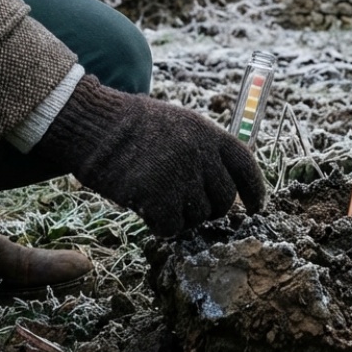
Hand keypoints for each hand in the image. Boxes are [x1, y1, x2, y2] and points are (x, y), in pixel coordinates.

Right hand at [33, 75, 266, 236]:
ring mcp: (180, 176)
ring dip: (181, 216)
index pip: (245, 168)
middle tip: (185, 204)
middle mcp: (201, 155)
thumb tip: (227, 185)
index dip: (254, 191)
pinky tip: (145, 208)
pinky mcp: (157, 197)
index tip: (256, 207)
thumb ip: (205, 150)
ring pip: (198, 217)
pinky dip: (160, 225)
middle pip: (224, 200)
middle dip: (209, 209)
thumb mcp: (179, 124)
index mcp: (209, 134)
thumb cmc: (133, 126)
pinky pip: (171, 227)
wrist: (95, 124)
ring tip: (157, 196)